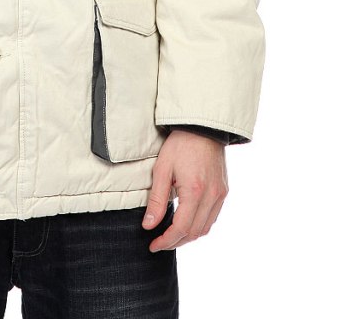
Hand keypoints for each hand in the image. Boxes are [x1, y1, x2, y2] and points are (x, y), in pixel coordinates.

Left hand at [142, 130, 227, 251]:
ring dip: (188, 236)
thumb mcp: (162, 169)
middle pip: (194, 232)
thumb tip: (149, 225)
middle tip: (159, 243)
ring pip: (205, 228)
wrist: (202, 127)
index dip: (166, 241)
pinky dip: (199, 226)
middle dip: (175, 242)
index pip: (180, 228)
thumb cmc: (180, 145)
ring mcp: (220, 195)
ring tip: (170, 236)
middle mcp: (212, 197)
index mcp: (195, 192)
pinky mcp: (223, 191)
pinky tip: (186, 223)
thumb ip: (156, 199)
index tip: (153, 245)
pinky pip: (212, 217)